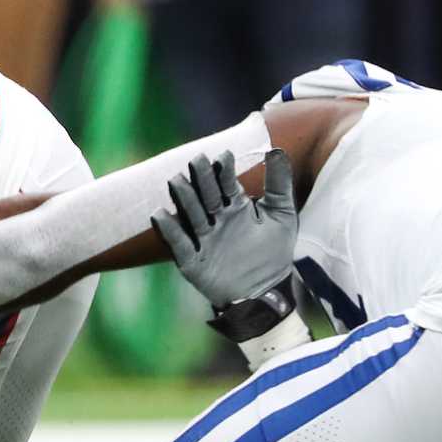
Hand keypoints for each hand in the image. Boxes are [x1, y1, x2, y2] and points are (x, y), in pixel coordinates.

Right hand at [152, 147, 297, 308]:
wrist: (266, 292)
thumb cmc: (273, 253)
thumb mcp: (282, 215)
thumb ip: (279, 183)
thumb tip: (276, 149)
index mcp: (236, 207)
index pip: (227, 184)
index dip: (224, 170)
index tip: (224, 155)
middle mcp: (217, 220)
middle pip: (206, 195)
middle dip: (201, 178)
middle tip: (197, 159)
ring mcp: (204, 240)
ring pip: (191, 215)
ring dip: (184, 199)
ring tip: (176, 181)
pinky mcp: (193, 262)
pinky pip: (179, 244)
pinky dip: (170, 230)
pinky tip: (160, 215)